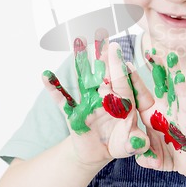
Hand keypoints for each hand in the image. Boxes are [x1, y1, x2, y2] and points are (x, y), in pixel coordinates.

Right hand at [42, 30, 149, 167]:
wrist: (99, 152)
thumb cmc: (119, 143)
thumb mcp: (129, 145)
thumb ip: (135, 143)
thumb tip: (140, 143)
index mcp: (123, 102)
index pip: (122, 82)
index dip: (119, 67)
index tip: (116, 50)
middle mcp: (105, 96)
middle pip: (105, 73)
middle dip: (103, 55)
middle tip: (101, 34)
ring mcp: (88, 102)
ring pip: (85, 78)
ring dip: (81, 61)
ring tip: (77, 41)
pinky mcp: (73, 112)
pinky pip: (62, 99)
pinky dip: (53, 88)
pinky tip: (45, 75)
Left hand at [127, 50, 185, 179]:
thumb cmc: (170, 156)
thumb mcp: (150, 156)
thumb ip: (142, 154)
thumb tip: (138, 157)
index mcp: (150, 115)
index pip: (139, 95)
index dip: (131, 80)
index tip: (123, 64)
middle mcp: (162, 109)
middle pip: (155, 85)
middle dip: (152, 68)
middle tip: (149, 49)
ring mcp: (176, 112)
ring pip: (172, 87)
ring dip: (169, 71)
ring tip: (167, 54)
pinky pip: (184, 102)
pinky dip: (182, 89)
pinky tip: (179, 76)